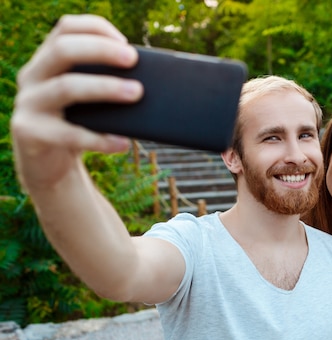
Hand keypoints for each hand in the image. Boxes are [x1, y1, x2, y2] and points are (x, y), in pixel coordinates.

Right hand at [10, 14, 142, 193]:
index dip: (96, 29)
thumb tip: (149, 79)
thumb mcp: (87, 100)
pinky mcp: (30, 133)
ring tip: (136, 93)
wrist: (48, 165)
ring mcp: (29, 104)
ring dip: (105, 88)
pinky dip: (100, 139)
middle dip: (102, 51)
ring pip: (66, 87)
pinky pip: (69, 134)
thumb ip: (104, 82)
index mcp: (47, 61)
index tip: (126, 42)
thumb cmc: (77, 125)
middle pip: (63, 50)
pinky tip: (122, 143)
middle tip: (133, 59)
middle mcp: (33, 76)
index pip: (66, 28)